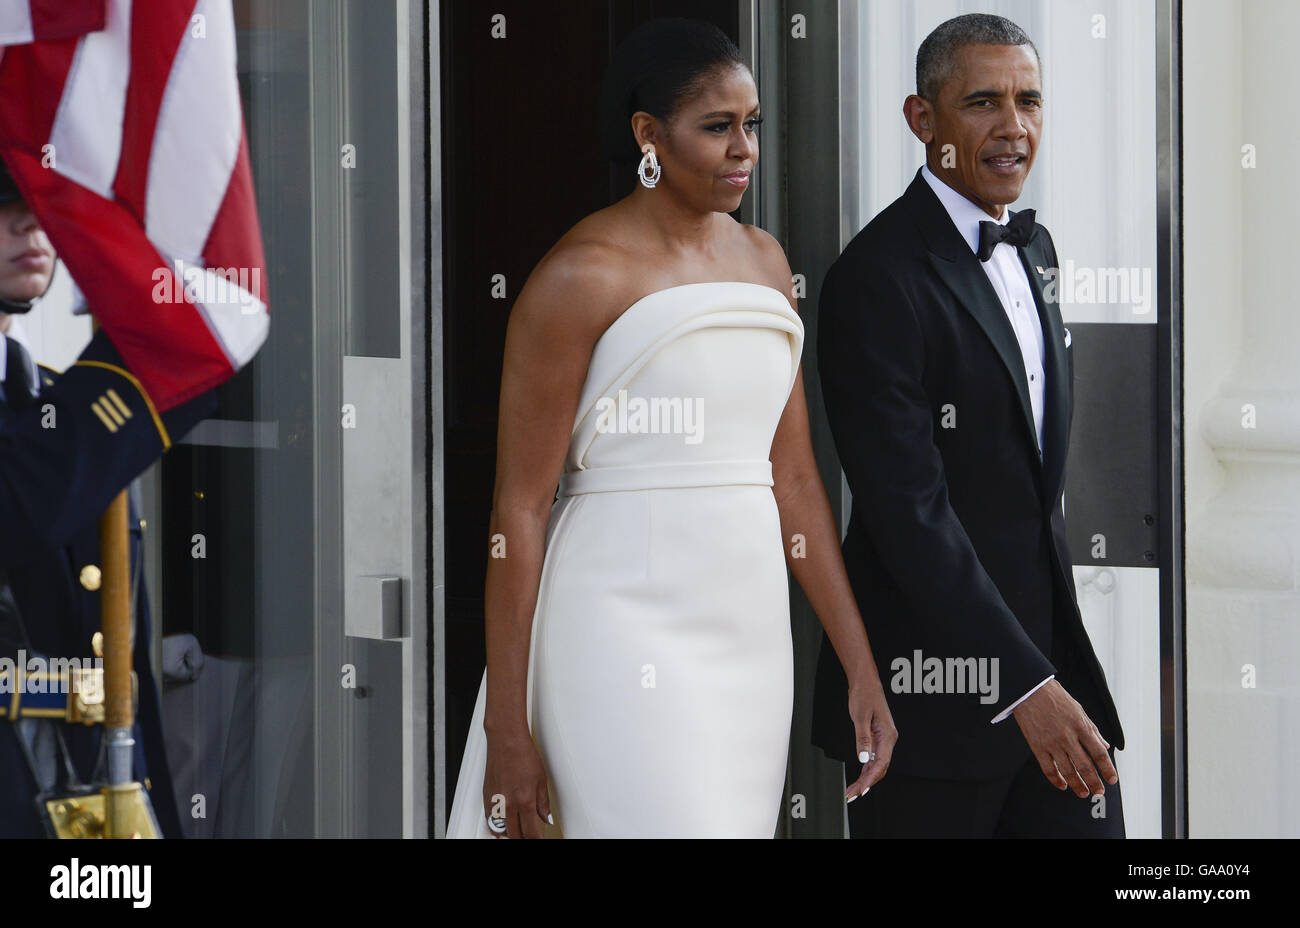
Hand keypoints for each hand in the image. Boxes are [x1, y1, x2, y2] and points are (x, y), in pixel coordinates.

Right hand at [483, 727, 552, 837]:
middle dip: (523, 838)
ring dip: (509, 833)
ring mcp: (495, 802)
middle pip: (514, 835)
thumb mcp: (541, 780)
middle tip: (531, 835)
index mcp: (525, 801)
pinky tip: (505, 822)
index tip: (540, 839)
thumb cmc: (523, 755)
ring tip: (518, 831)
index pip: (530, 832)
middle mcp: (508, 804)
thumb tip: (546, 818)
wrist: (506, 741)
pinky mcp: (486, 797)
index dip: (536, 839)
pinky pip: (490, 820)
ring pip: (500, 831)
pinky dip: (498, 825)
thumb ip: (543, 803)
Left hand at [845, 674, 897, 801]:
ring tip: (852, 791)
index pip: (881, 764)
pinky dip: (865, 770)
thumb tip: (864, 758)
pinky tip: (858, 778)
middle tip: (852, 795)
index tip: (860, 791)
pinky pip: (873, 758)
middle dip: (866, 784)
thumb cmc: (864, 695)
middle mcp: (888, 739)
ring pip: (876, 765)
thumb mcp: (860, 717)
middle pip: (879, 768)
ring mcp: (883, 739)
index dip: (870, 780)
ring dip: (864, 779)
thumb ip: (862, 738)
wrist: (865, 682)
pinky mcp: (876, 738)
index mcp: (887, 735)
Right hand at [1012, 679, 1117, 797]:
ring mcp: (1052, 743)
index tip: (1112, 780)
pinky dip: (1056, 780)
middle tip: (1099, 792)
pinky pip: (1048, 768)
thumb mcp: (1079, 710)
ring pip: (1067, 771)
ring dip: (1077, 785)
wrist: (1029, 691)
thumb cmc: (1055, 698)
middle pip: (1085, 766)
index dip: (1107, 769)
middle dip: (1094, 782)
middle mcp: (1067, 736)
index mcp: (1081, 726)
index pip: (1099, 753)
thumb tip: (1104, 745)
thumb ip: (1093, 729)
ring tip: (1083, 793)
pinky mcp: (1037, 746)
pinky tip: (1062, 785)